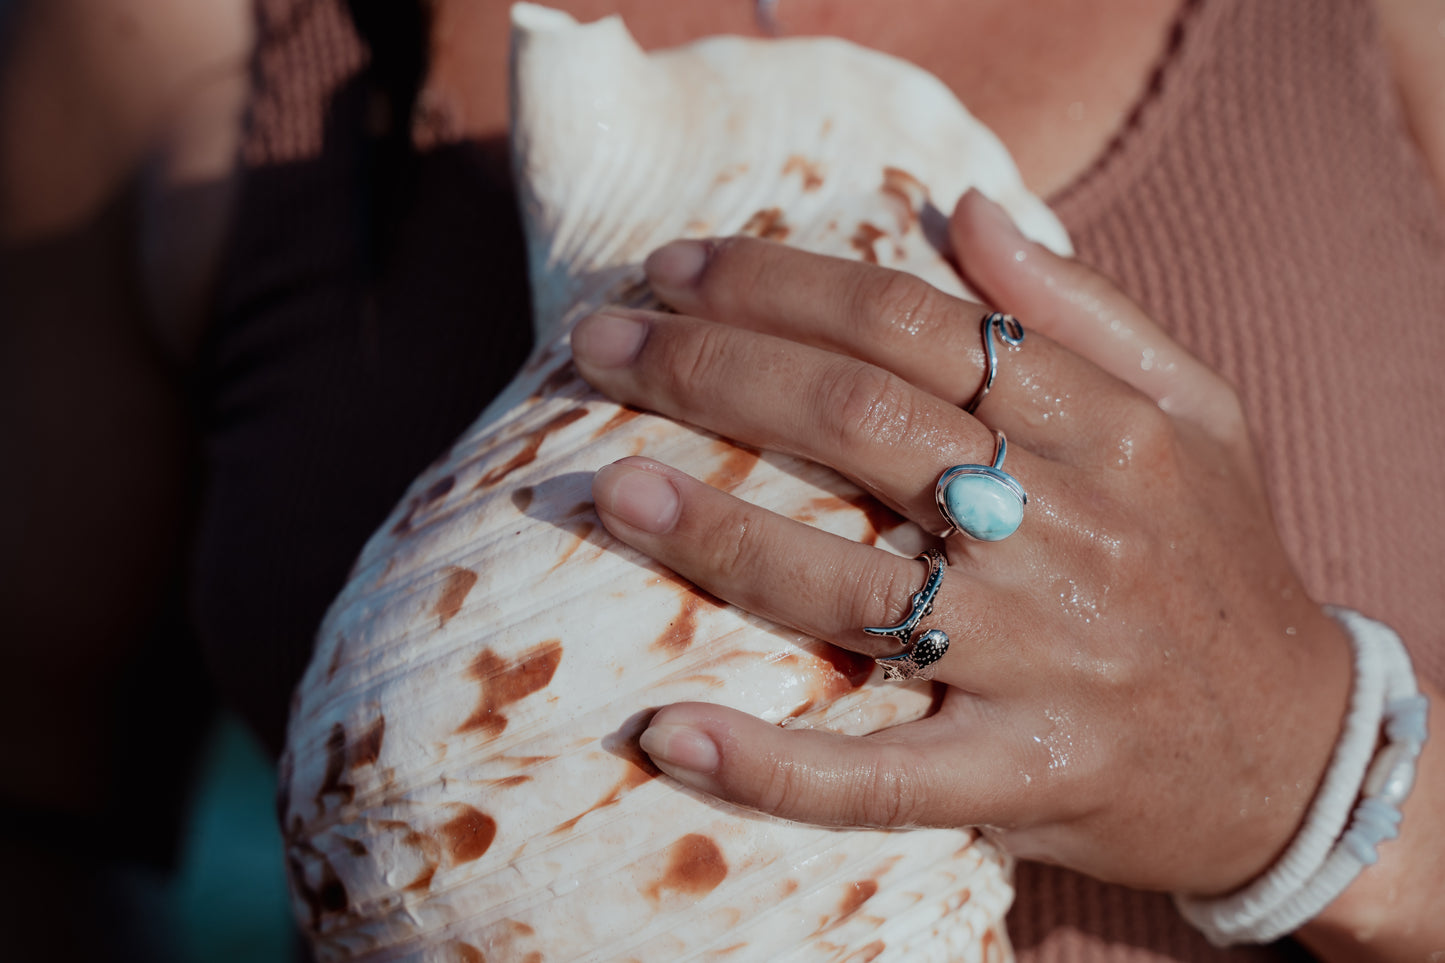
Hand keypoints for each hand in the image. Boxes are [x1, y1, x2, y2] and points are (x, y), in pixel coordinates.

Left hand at [571, 189, 1352, 896]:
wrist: (1302, 753)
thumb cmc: (1223, 566)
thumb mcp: (1195, 412)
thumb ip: (1086, 309)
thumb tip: (967, 208)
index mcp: (1109, 429)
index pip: (914, 325)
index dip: (780, 286)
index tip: (675, 269)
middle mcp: (1073, 532)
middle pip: (861, 424)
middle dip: (712, 371)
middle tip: (597, 345)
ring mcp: (1046, 662)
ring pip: (852, 585)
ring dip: (716, 530)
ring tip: (609, 487)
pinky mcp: (1024, 778)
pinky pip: (880, 776)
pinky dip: (768, 762)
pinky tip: (669, 735)